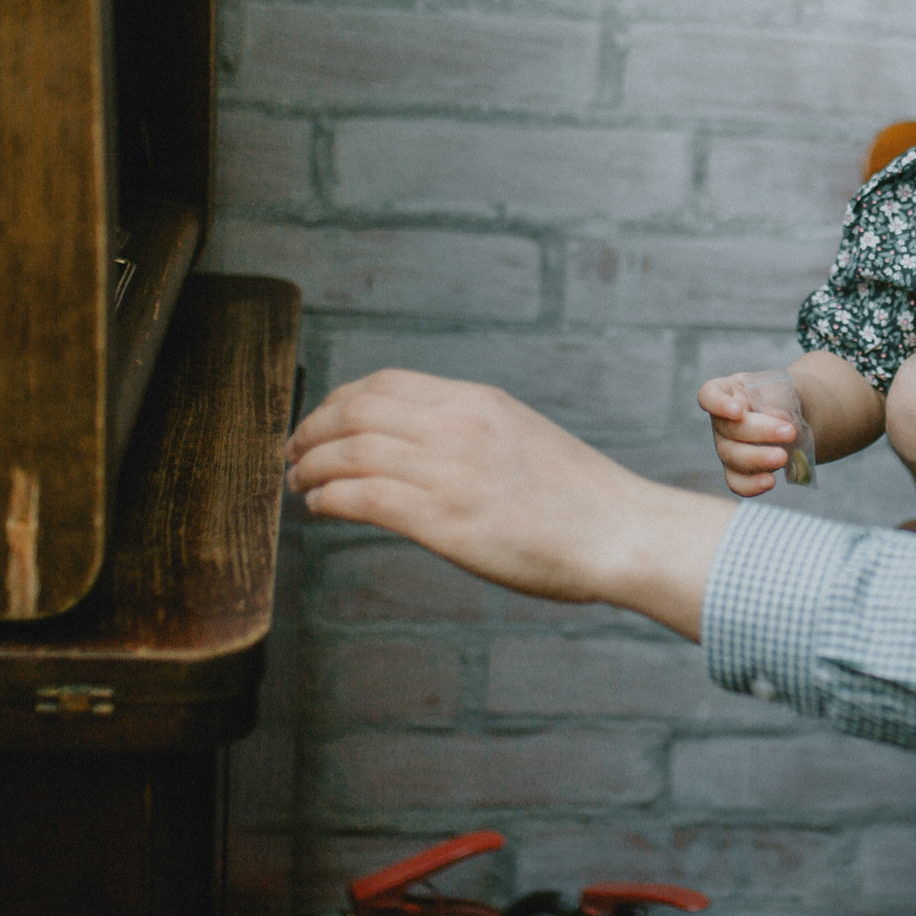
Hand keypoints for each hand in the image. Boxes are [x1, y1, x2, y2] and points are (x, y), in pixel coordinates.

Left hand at [286, 369, 728, 638]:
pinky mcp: (443, 519)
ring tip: (298, 482)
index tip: (322, 420)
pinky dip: (328, 498)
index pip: (385, 383)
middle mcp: (458, 426)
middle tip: (294, 451)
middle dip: (312, 429)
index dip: (338, 400)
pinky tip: (319, 507)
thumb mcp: (524, 438)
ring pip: (349, 451)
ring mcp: (449, 471)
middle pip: (355, 410)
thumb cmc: (582, 500)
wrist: (622, 532)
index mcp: (478, 403)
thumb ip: (472, 434)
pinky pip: (361, 497)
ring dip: (310, 466)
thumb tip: (423, 446)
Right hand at [697, 370, 797, 496]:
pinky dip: (752, 484)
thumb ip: (777, 400)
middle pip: (728, 429)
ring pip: (732, 457)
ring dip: (759, 458)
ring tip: (783, 457)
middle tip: (790, 432)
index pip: (709, 395)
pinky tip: (770, 481)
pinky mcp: (736, 470)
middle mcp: (721, 421)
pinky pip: (737, 482)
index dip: (718, 404)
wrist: (792, 417)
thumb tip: (776, 419)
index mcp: (728, 392)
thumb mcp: (781, 389)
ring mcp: (726, 447)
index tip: (738, 410)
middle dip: (761, 432)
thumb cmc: (780, 398)